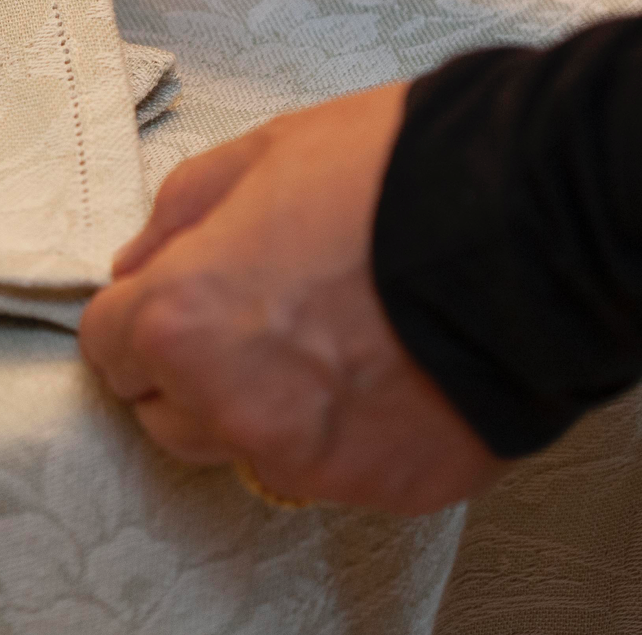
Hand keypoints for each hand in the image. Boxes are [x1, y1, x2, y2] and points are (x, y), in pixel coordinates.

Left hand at [78, 84, 504, 513]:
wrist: (533, 224)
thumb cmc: (394, 177)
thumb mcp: (260, 155)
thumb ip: (179, 216)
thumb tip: (140, 263)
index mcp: (181, 318)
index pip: (108, 347)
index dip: (140, 316)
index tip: (176, 300)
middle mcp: (229, 404)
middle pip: (165, 412)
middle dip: (192, 370)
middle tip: (261, 316)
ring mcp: (305, 456)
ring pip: (243, 449)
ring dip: (263, 409)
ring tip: (335, 341)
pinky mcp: (380, 486)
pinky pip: (332, 468)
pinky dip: (348, 432)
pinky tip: (392, 371)